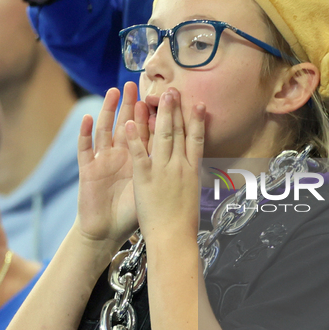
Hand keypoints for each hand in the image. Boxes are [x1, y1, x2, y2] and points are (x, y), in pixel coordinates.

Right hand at [77, 81, 149, 247]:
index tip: (163, 97)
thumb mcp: (151, 190)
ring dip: (109, 111)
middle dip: (132, 105)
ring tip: (114, 92)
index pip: (148, 133)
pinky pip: (85, 148)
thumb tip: (189, 162)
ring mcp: (103, 160)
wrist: (107, 232)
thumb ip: (164, 174)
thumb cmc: (133, 215)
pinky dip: (85, 133)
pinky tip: (87, 117)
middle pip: (127, 125)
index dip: (155, 115)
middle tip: (137, 84)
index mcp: (140, 161)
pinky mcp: (88, 169)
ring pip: (106, 130)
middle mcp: (121, 156)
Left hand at [125, 88, 205, 242]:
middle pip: (179, 132)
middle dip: (176, 110)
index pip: (196, 139)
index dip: (197, 120)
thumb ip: (189, 179)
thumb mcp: (192, 196)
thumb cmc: (183, 223)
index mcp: (192, 171)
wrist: (174, 238)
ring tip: (157, 96)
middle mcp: (179, 167)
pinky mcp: (145, 178)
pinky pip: (139, 154)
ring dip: (160, 114)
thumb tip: (191, 170)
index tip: (197, 104)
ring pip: (162, 137)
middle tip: (174, 91)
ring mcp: (163, 171)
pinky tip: (130, 123)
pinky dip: (134, 138)